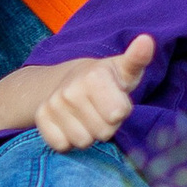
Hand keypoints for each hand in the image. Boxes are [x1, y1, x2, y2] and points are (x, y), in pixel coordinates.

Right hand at [33, 36, 154, 150]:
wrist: (69, 79)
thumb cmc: (107, 79)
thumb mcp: (125, 69)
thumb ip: (137, 59)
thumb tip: (146, 41)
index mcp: (94, 76)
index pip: (118, 115)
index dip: (121, 112)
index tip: (116, 100)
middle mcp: (70, 90)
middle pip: (103, 132)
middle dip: (107, 125)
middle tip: (102, 110)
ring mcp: (53, 104)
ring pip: (83, 142)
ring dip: (89, 134)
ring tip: (88, 116)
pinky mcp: (40, 118)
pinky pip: (62, 145)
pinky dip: (69, 140)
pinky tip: (72, 124)